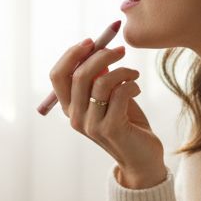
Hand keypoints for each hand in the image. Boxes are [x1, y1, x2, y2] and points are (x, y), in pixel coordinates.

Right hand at [48, 40, 165, 188]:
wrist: (142, 158)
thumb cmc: (126, 124)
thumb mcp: (109, 97)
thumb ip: (99, 78)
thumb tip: (98, 50)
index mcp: (69, 108)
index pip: (57, 75)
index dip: (72, 54)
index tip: (92, 42)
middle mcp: (74, 117)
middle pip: (79, 75)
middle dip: (101, 55)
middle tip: (121, 50)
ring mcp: (91, 125)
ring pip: (102, 82)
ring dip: (122, 70)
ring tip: (134, 75)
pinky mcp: (110, 128)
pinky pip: (120, 93)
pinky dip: (132, 84)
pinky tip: (137, 89)